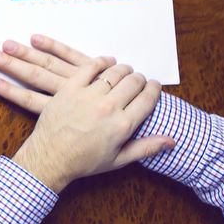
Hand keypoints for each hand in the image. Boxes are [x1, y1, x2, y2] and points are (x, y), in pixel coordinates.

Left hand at [0, 35, 170, 193]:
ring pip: (114, 73)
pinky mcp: (70, 88)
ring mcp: (88, 96)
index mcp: (123, 126)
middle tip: (139, 80)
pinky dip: (101, 61)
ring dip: (123, 69)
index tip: (154, 86)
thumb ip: (147, 148)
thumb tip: (172, 141)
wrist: (50, 157)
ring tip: (125, 70)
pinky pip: (89, 67)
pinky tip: (106, 62)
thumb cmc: (84, 161)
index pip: (147, 99)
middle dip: (140, 79)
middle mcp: (109, 108)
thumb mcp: (119, 160)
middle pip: (133, 83)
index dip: (154, 89)